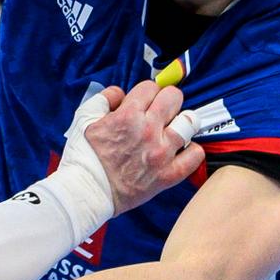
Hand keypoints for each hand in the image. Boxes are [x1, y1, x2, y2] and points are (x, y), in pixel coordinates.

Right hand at [78, 83, 204, 214]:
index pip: (151, 87)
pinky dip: (192, 150)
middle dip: (167, 100)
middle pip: (174, 98)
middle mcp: (147, 130)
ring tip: (175, 128)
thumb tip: (120, 93)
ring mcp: (161, 153)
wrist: (87, 192)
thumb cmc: (84, 157)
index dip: (147, 92)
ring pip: (189, 123)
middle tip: (162, 110)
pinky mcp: (168, 174)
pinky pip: (195, 155)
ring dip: (183, 122)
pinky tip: (182, 149)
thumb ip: (104, 99)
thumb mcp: (85, 118)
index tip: (145, 101)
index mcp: (127, 115)